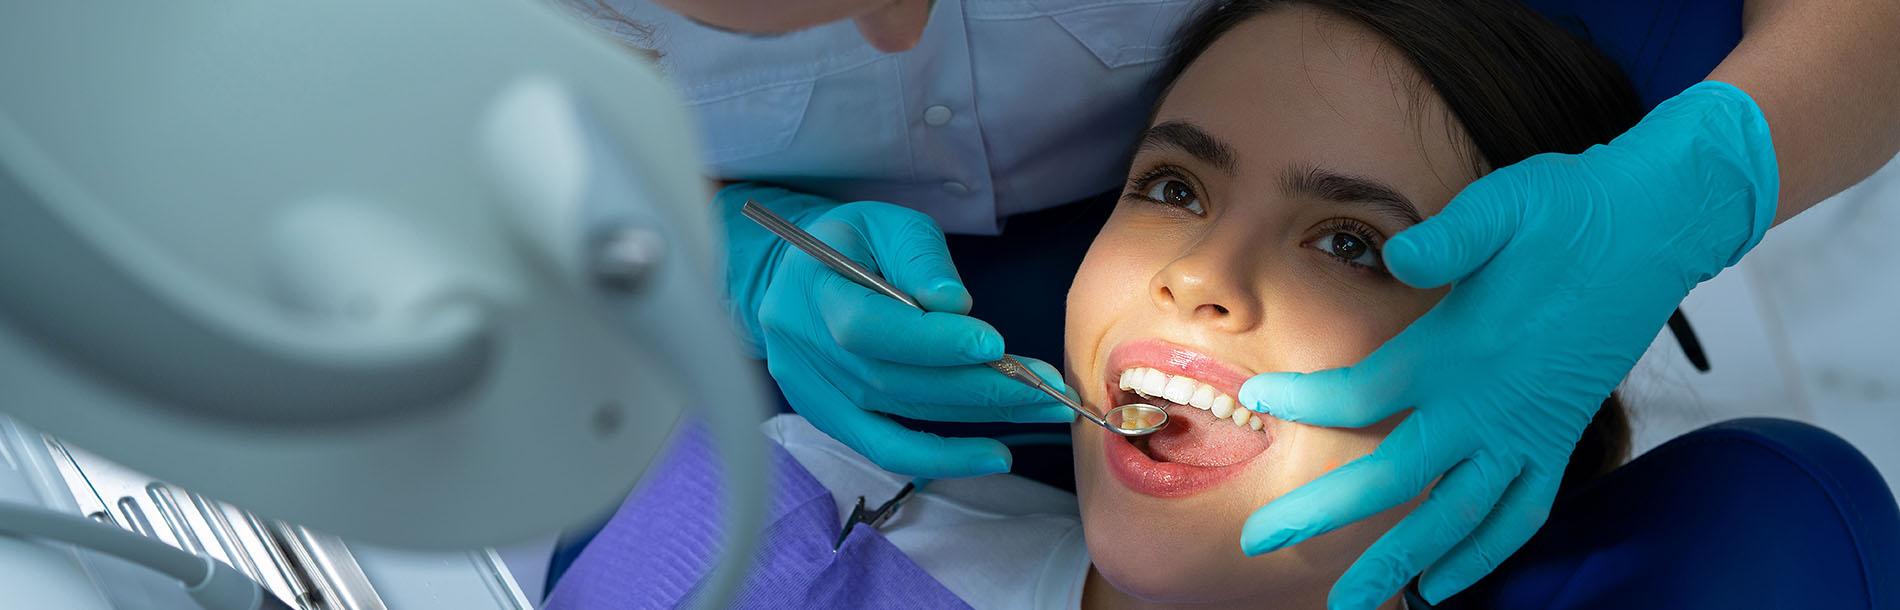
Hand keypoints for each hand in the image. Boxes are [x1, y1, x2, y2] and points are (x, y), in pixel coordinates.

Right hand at [721, 183, 1072, 477]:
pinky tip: (993, 454)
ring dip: (977, 418)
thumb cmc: (855, 243)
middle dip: (978, 386)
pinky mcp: (829, 419)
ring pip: (899, 417)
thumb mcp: (888, 224)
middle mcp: (802, 350)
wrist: (797, 276)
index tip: (995, 343)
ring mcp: (812, 393)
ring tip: (1041, 410)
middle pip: (894, 381)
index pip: (867, 328)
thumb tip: (955, 306)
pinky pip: (886, 450)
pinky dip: (943, 458)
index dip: (930, 342)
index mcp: (811, 290)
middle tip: (1047, 387)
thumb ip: (920, 259)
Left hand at [1235, 82, 1779, 607]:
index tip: (1257, 399)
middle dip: (1323, 513)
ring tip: (1353, 601)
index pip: (1364, 391)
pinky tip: (1442, 586)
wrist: (1657, 223)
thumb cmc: (1570, 208)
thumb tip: (1397, 254)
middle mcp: (1490, 402)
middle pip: (1394, 476)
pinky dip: (1482, 555)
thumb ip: (1450, 236)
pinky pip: (1521, 516)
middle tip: (1260, 542)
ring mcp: (1528, 430)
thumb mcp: (1504, 204)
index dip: (1306, 400)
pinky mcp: (1559, 438)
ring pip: (1456, 516)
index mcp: (1462, 346)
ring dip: (1402, 561)